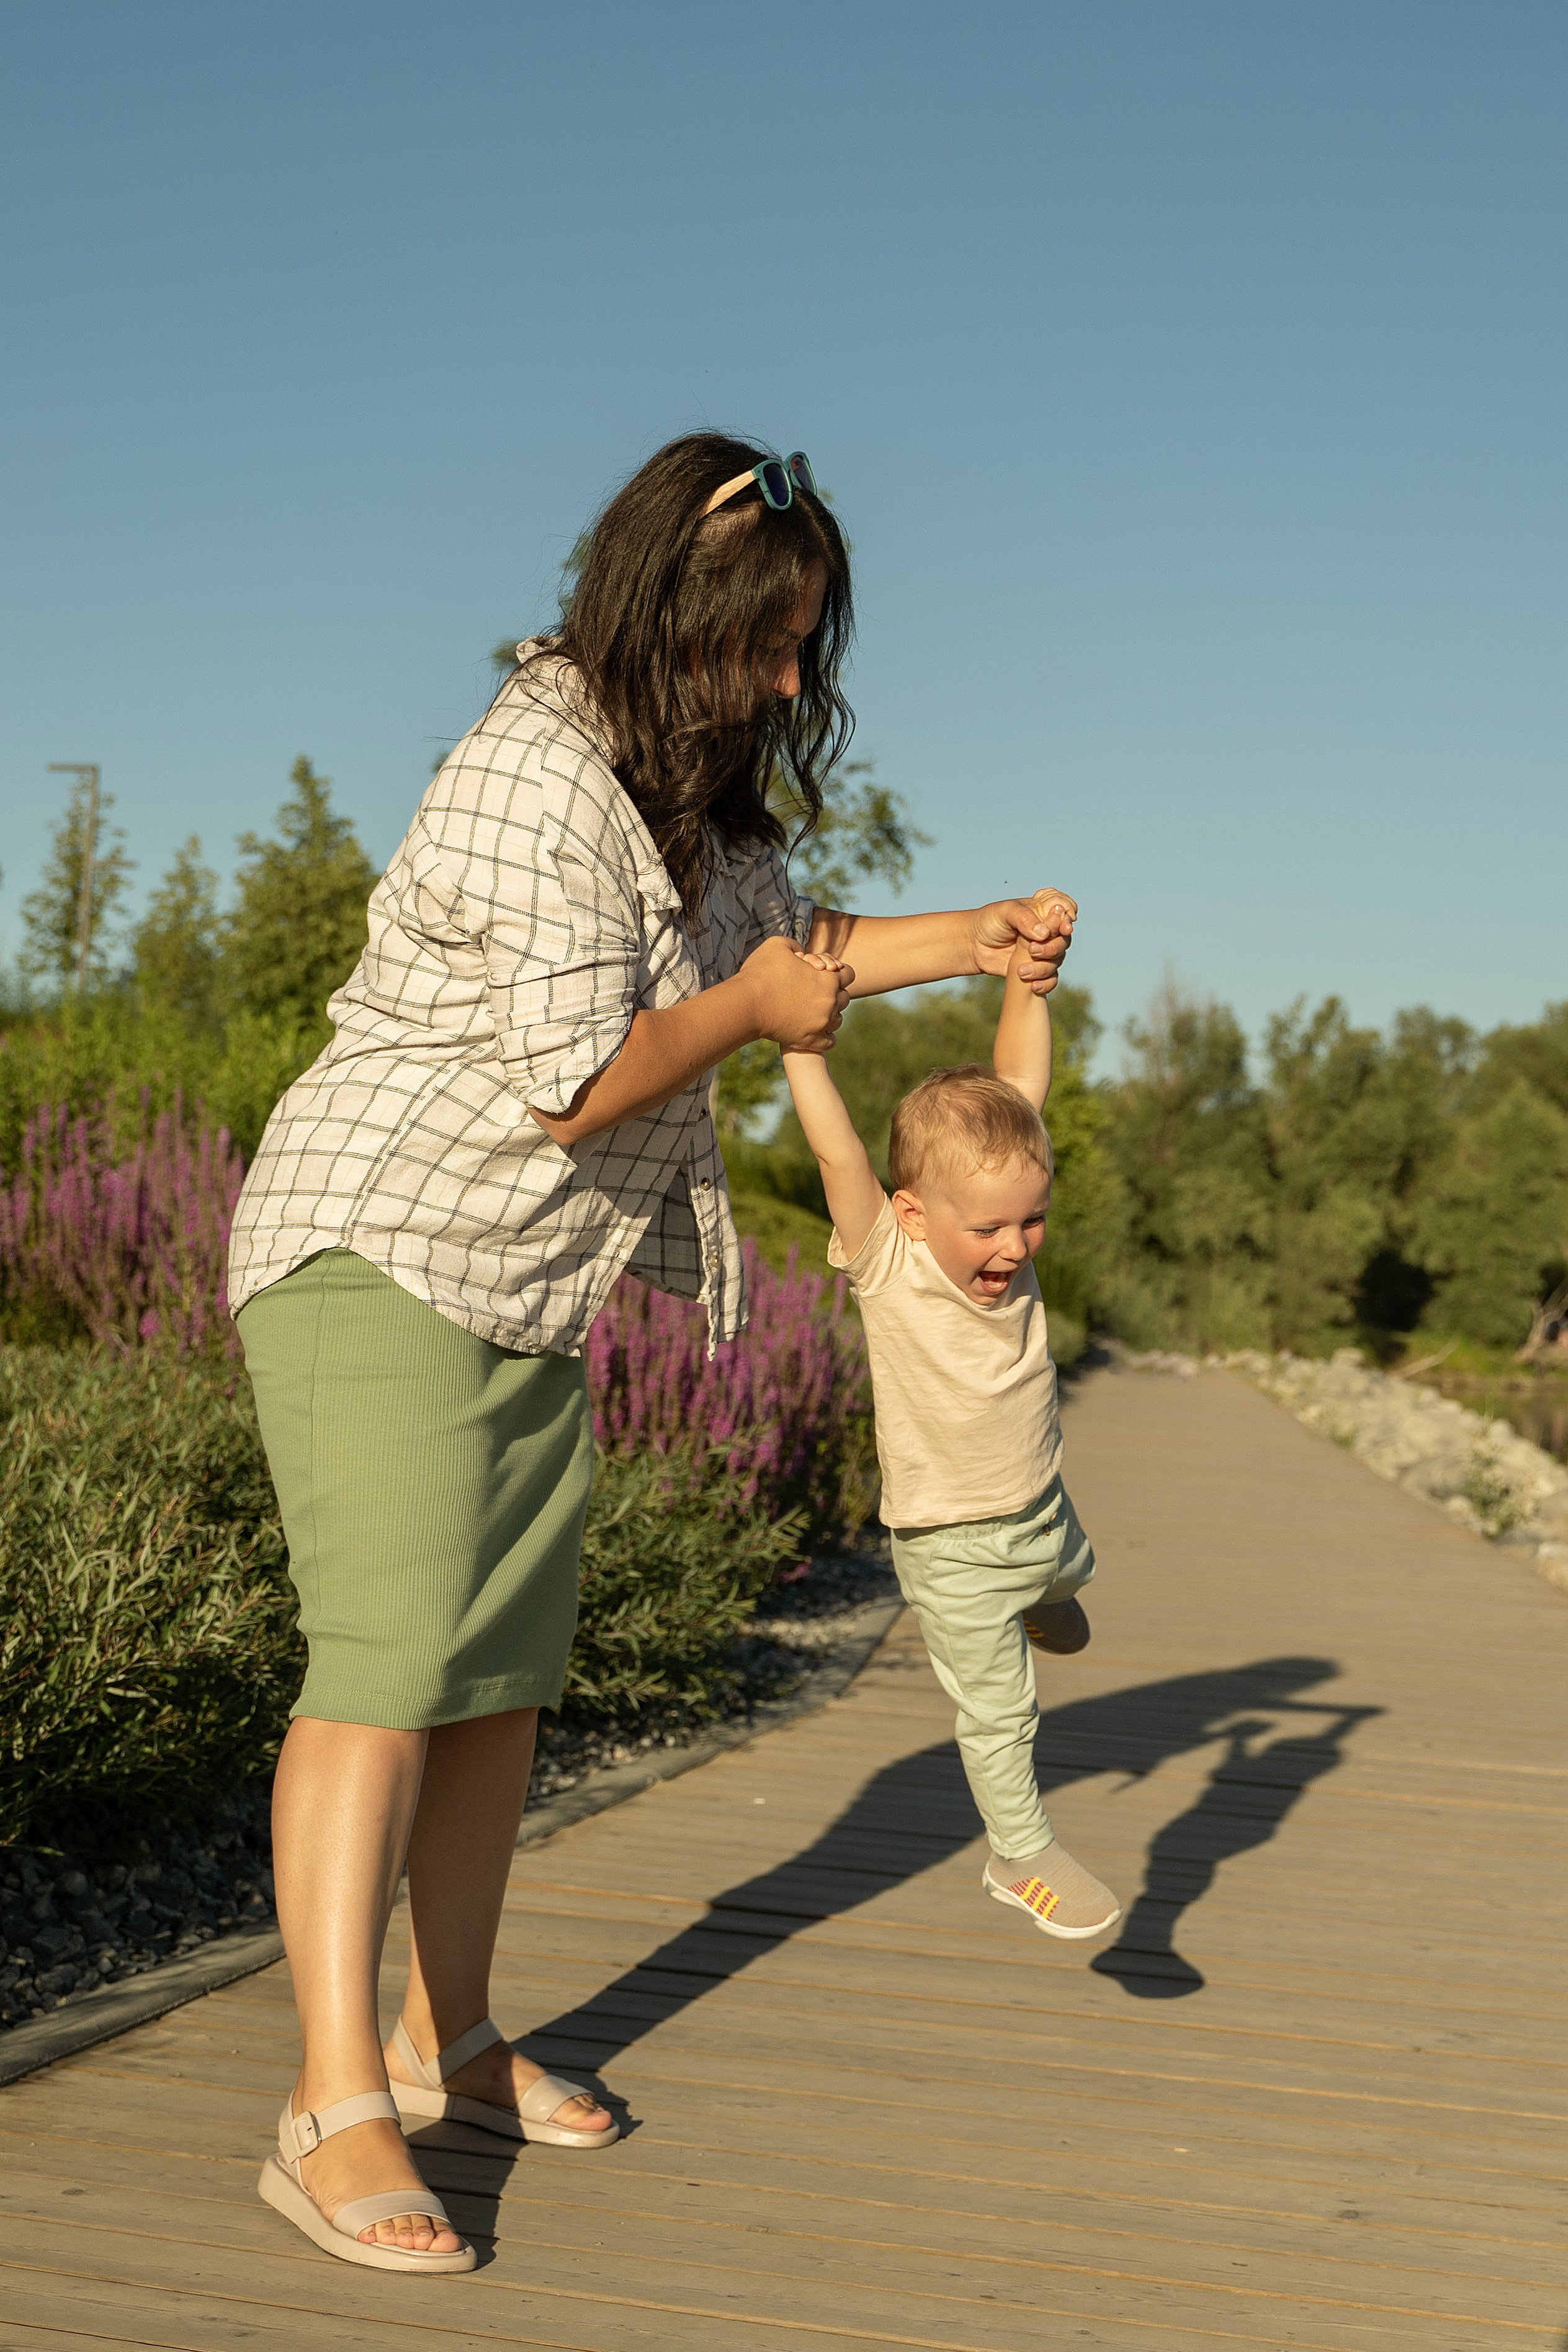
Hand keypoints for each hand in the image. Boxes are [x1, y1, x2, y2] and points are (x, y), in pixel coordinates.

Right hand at [739, 937, 854, 1053]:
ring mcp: (822, 1024)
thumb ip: (796, 945)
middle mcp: (830, 1002)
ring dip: (829, 1014)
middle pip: (844, 998)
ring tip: (813, 1010)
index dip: (837, 972)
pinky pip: (829, 1042)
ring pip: (838, 1020)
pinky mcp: (810, 1041)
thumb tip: (802, 952)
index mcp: (828, 978)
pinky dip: (824, 1036)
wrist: (746, 1004)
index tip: (824, 973)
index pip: (849, 974)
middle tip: (814, 991)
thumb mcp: (778, 945)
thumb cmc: (760, 973)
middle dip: (833, 993)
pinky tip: (813, 1029)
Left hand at [970, 890, 1077, 994]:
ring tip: (1021, 970)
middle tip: (1031, 950)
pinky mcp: (1037, 969)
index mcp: (1043, 912)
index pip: (1066, 910)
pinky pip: (1051, 979)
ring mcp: (1044, 951)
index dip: (1068, 918)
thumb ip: (1025, 919)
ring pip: (1058, 961)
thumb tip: (1044, 934)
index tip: (1063, 927)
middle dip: (1052, 948)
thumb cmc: (989, 922)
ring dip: (1043, 968)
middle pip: (1064, 940)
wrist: (973, 945)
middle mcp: (1048, 931)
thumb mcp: (1005, 912)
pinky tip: (1033, 986)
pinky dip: (1046, 983)